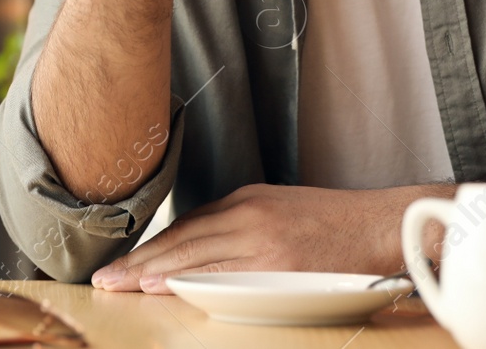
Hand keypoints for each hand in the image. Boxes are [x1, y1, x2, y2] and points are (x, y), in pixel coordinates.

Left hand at [88, 183, 424, 293]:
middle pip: (181, 240)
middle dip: (139, 261)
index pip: (186, 226)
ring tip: (121, 284)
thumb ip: (241, 223)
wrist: (381, 225)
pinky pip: (223, 274)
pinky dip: (187, 280)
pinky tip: (162, 286)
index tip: (122, 263)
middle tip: (104, 277)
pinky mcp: (278, 264)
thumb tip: (200, 248)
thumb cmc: (333, 223)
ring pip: (193, 256)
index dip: (151, 247)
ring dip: (152, 272)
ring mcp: (261, 240)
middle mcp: (248, 215)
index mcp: (246, 200)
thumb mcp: (279, 208)